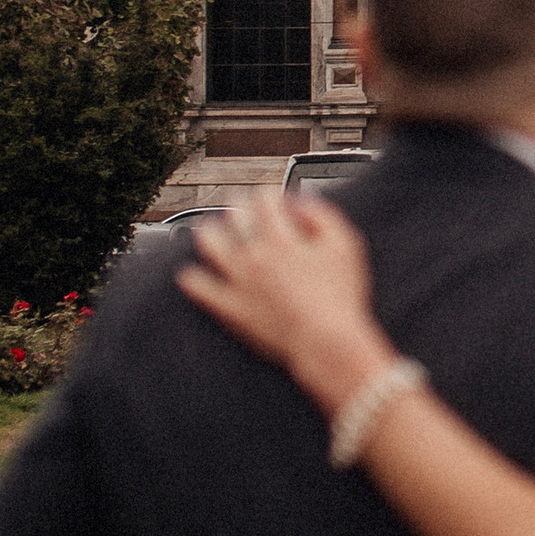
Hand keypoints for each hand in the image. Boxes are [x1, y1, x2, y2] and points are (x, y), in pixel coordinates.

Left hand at [180, 194, 387, 413]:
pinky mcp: (231, 308)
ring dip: (208, 233)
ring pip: (210, 246)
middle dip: (238, 207)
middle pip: (234, 218)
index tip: (272, 197)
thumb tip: (302, 203)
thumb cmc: (339, 297)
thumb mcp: (344, 246)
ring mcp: (239, 282)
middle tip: (239, 207)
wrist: (325, 341)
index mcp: (281, 238)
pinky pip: (201, 290)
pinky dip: (193, 279)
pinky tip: (190, 275)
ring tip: (208, 230)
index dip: (269, 194)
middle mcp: (254, 255)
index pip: (264, 200)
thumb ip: (322, 216)